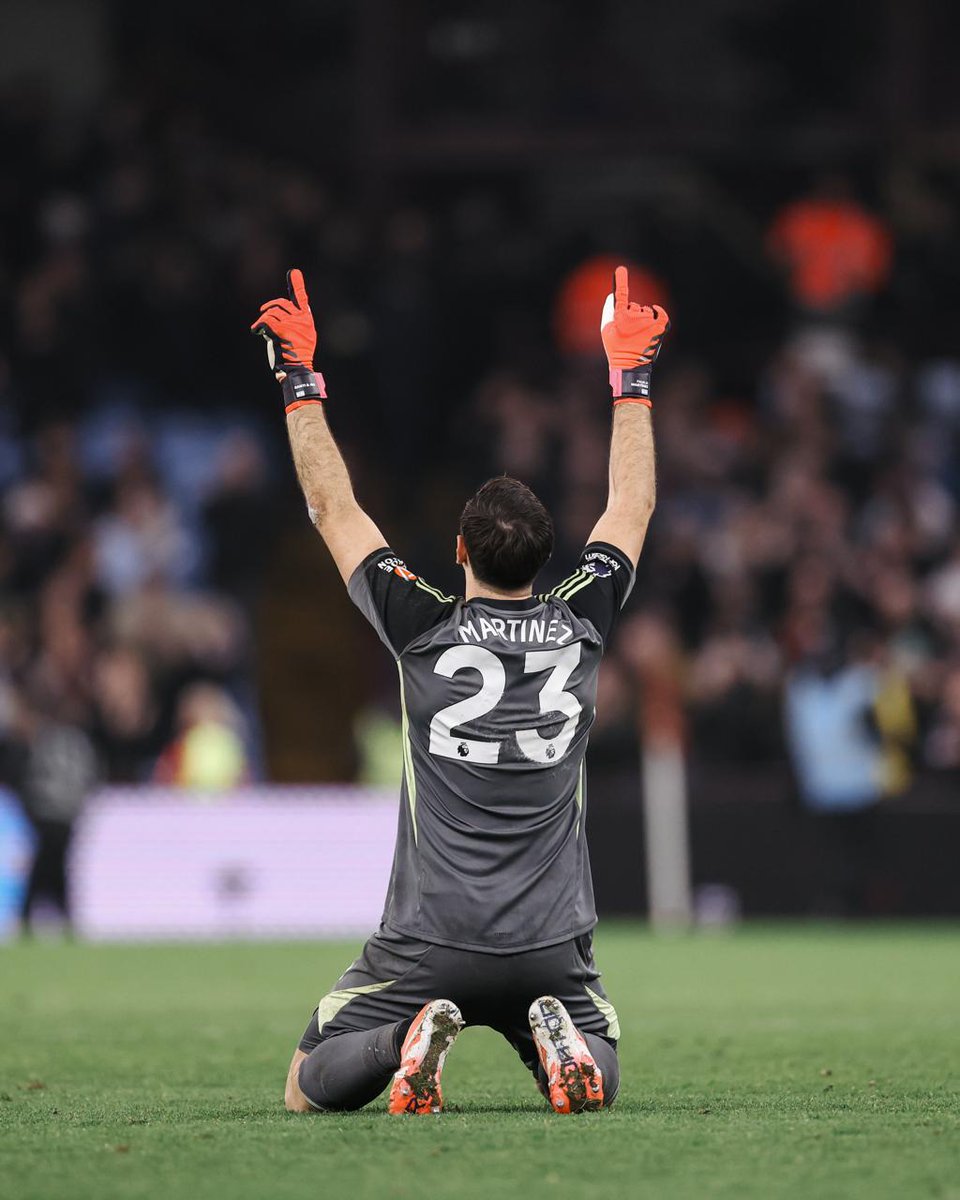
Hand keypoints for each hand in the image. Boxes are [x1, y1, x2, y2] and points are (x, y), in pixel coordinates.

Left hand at [251, 269, 326, 412]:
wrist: (295, 371)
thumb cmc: (294, 357)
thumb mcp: (298, 338)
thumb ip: (291, 324)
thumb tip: (272, 317)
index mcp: (307, 321)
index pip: (302, 300)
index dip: (297, 285)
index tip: (294, 272)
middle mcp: (301, 320)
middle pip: (282, 304)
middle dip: (270, 307)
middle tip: (263, 313)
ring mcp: (292, 324)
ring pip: (272, 313)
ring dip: (263, 319)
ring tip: (260, 328)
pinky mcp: (281, 330)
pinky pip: (265, 321)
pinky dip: (257, 325)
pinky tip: (255, 330)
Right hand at [601, 265, 669, 404]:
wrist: (629, 367)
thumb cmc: (616, 349)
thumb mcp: (606, 331)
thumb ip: (608, 311)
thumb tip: (613, 295)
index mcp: (620, 317)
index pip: (620, 295)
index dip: (620, 281)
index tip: (621, 269)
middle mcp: (636, 317)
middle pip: (634, 307)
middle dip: (632, 314)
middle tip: (628, 331)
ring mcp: (649, 322)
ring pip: (646, 312)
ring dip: (643, 318)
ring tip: (638, 334)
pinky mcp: (659, 328)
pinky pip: (661, 314)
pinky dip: (658, 312)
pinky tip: (656, 311)